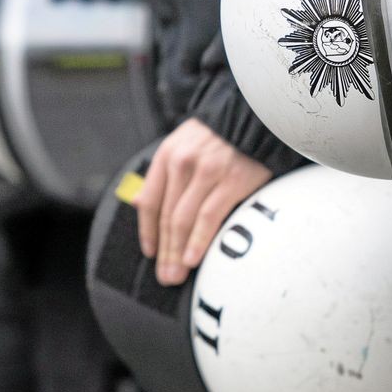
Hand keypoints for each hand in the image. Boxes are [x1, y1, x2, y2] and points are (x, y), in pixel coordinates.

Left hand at [133, 119, 271, 285]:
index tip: (150, 253)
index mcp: (167, 154)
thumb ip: (163, 172)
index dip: (147, 231)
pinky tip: (192, 259)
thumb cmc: (221, 135)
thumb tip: (134, 202)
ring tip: (176, 276)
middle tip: (165, 277)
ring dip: (177, 253)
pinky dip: (198, 241)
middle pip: (166, 216)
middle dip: (164, 252)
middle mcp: (182, 162)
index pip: (149, 201)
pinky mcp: (232, 180)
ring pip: (183, 220)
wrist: (257, 114)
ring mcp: (207, 171)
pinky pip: (209, 217)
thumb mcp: (184, 143)